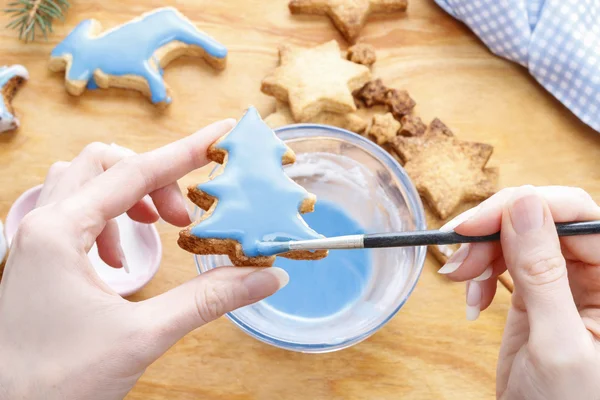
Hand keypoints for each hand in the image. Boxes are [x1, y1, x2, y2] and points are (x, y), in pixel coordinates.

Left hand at [0, 119, 288, 399]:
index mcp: (59, 232)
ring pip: (84, 183)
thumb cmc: (58, 381)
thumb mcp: (142, 335)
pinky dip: (108, 219)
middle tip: (183, 218)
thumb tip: (265, 276)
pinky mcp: (39, 260)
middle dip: (153, 179)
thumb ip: (208, 300)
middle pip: (104, 165)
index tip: (222, 134)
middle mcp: (41, 225)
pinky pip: (74, 213)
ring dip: (127, 195)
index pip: (135, 174)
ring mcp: (36, 242)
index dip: (186, 152)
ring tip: (155, 230)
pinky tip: (120, 259)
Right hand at [438, 186, 599, 398]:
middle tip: (460, 256)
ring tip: (459, 280)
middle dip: (495, 230)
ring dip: (482, 252)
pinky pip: (504, 261)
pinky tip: (472, 299)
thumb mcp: (556, 343)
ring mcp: (563, 281)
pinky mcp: (535, 292)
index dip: (526, 206)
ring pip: (518, 235)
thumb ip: (542, 272)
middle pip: (543, 219)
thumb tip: (524, 204)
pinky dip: (480, 272)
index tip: (476, 223)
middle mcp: (595, 273)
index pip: (578, 215)